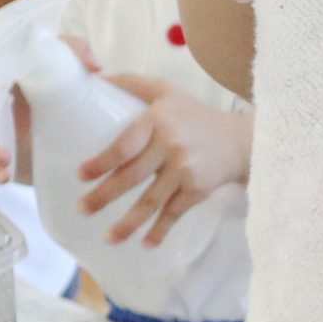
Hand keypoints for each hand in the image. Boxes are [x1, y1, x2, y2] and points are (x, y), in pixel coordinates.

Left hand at [74, 76, 250, 244]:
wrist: (241, 139)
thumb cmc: (195, 115)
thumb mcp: (167, 91)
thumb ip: (132, 83)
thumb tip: (91, 76)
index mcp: (158, 120)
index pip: (125, 144)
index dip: (102, 162)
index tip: (81, 175)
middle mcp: (172, 144)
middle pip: (132, 176)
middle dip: (104, 196)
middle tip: (82, 210)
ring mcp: (186, 169)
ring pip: (151, 201)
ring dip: (128, 222)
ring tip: (108, 238)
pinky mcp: (199, 188)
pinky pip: (175, 213)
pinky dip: (161, 231)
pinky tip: (146, 244)